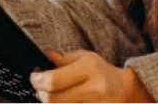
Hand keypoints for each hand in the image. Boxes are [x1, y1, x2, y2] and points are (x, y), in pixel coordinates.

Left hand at [30, 50, 154, 102]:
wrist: (123, 89)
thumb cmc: (100, 71)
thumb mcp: (85, 58)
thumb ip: (64, 59)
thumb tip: (48, 57)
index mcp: (89, 68)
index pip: (53, 80)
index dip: (37, 81)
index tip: (34, 78)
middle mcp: (93, 88)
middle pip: (52, 99)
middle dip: (40, 94)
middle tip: (39, 90)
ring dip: (50, 102)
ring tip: (52, 96)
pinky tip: (63, 100)